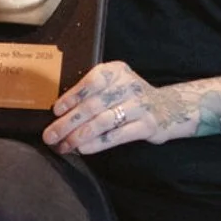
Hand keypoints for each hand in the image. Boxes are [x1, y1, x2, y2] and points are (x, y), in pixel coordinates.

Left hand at [43, 61, 184, 154]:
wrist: (169, 107)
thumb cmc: (130, 97)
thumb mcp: (114, 85)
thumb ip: (92, 93)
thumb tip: (59, 113)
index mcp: (117, 71)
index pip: (91, 81)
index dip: (71, 97)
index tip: (55, 111)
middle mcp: (128, 85)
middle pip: (93, 105)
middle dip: (68, 122)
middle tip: (50, 135)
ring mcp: (139, 106)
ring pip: (103, 121)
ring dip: (79, 136)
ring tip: (63, 146)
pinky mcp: (147, 125)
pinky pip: (117, 135)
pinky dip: (97, 143)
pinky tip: (83, 149)